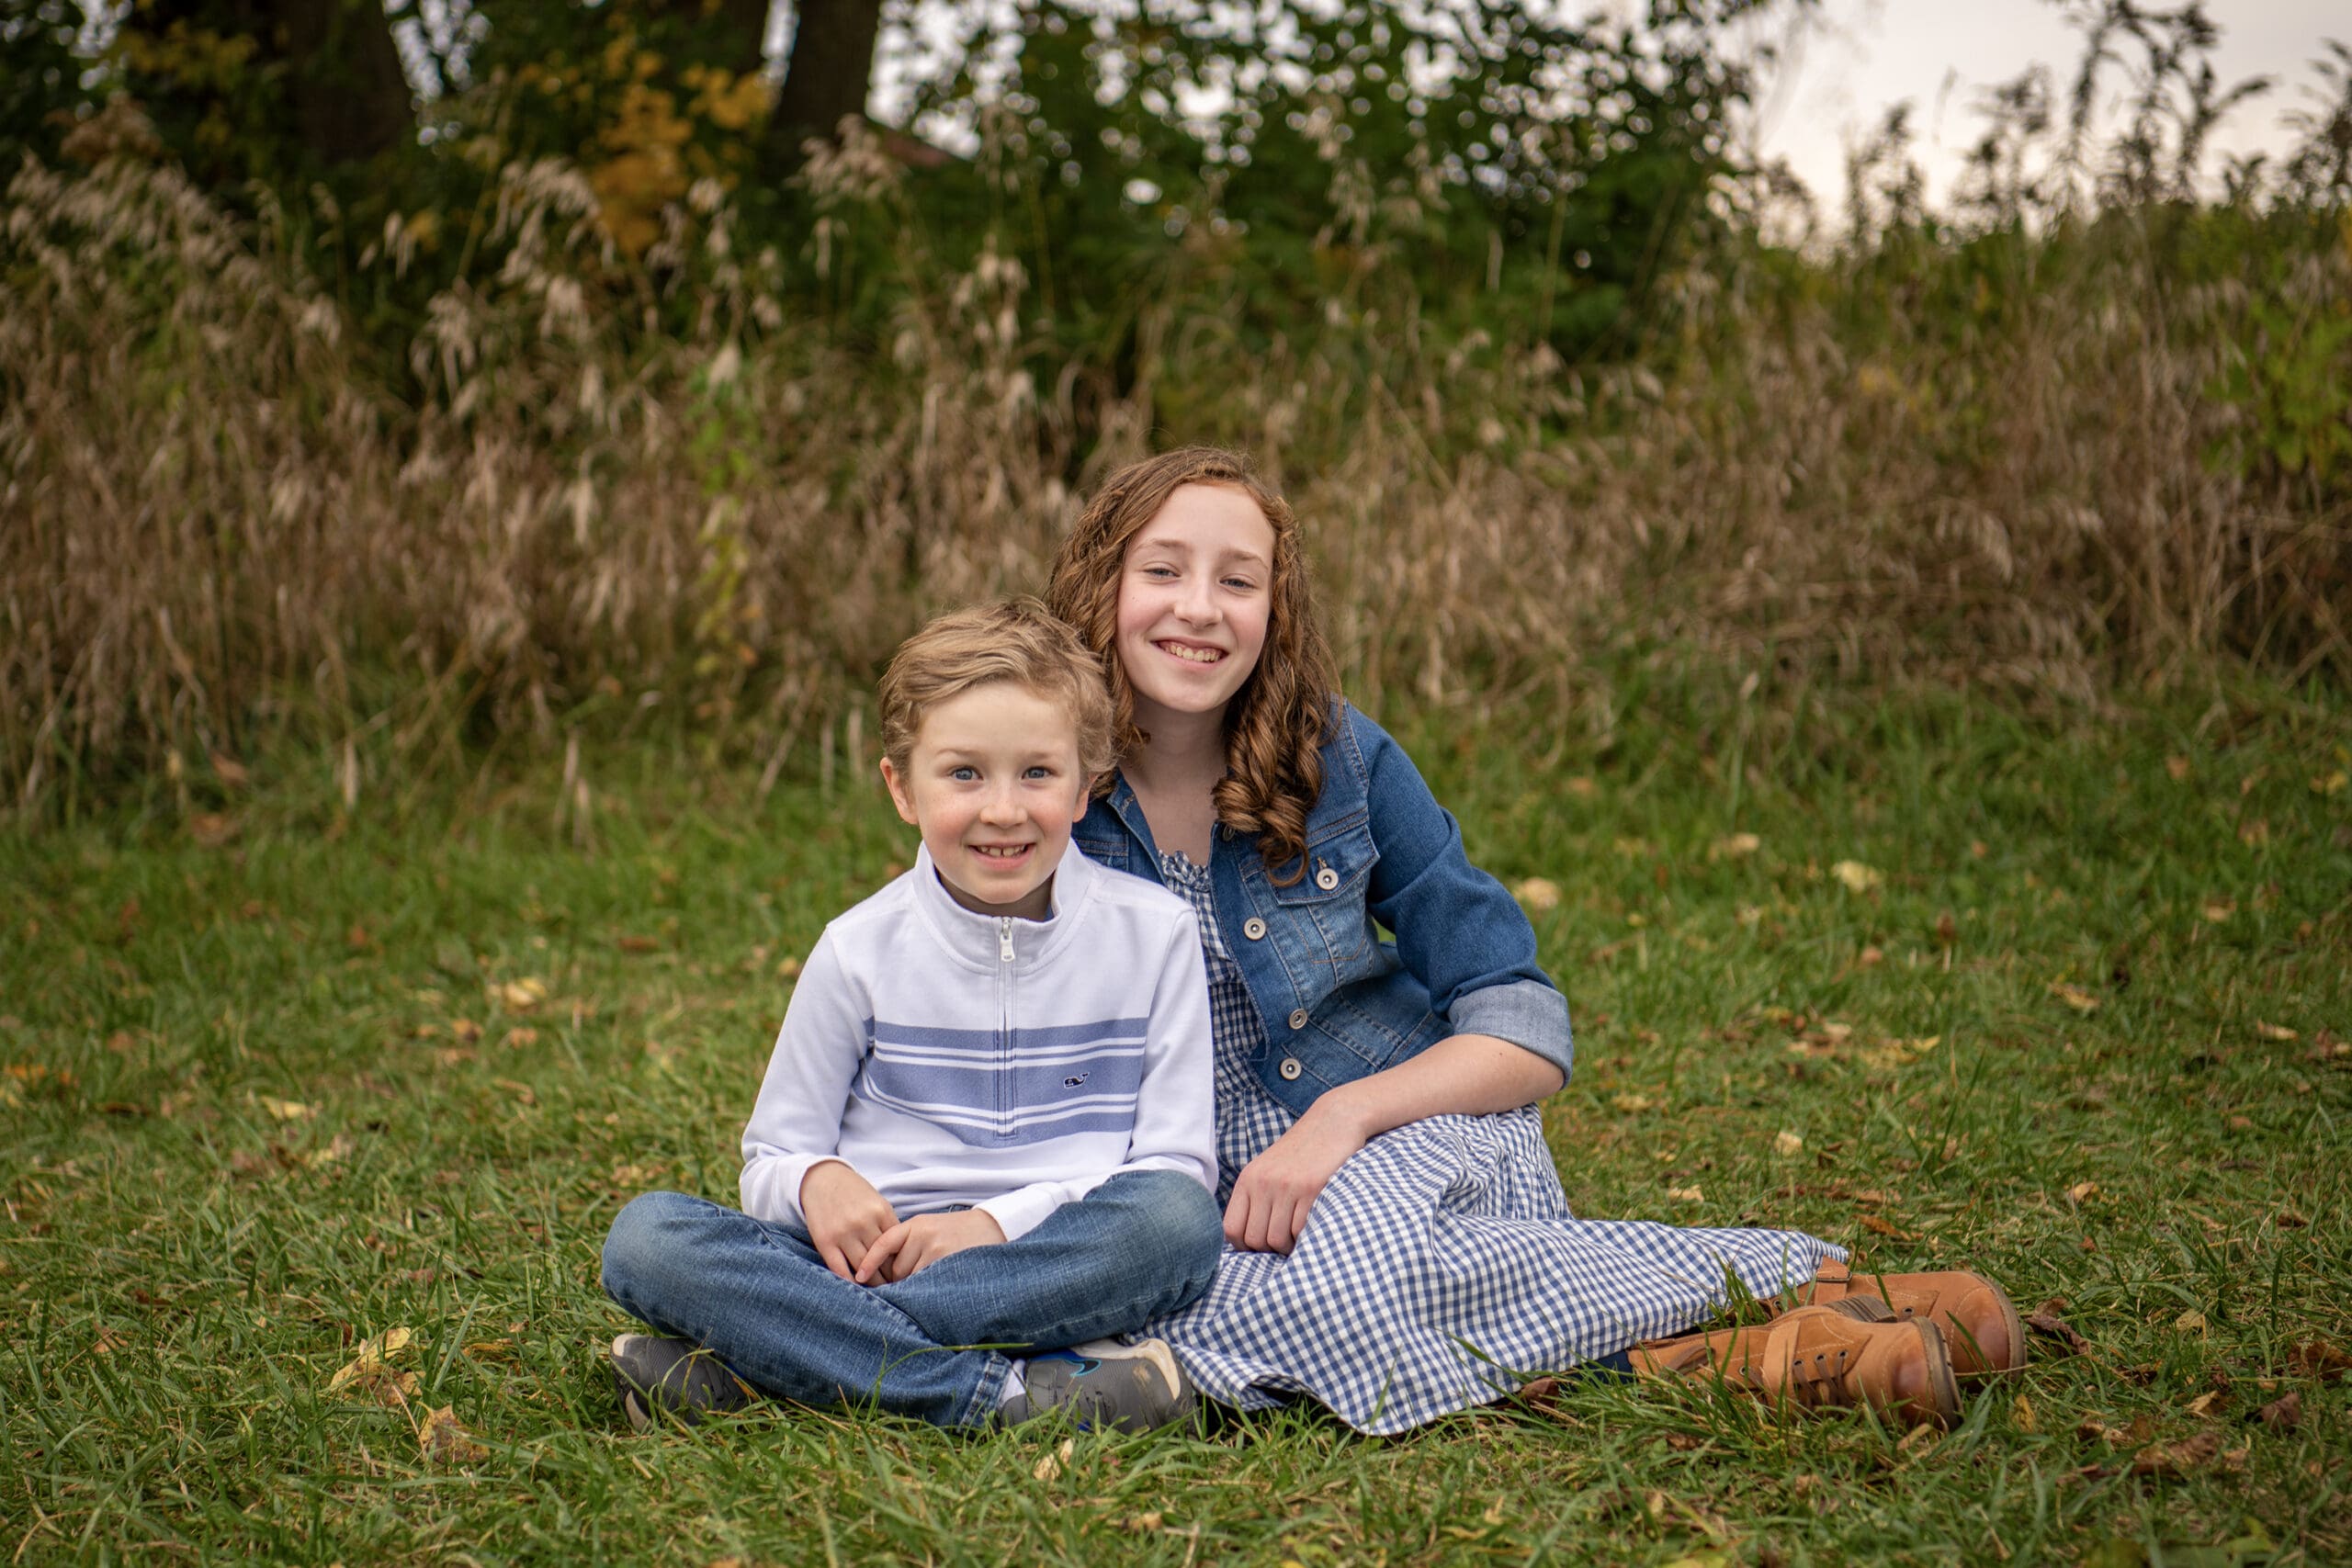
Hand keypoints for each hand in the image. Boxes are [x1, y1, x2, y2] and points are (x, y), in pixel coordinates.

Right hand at [800, 1161, 897, 1280]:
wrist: (822, 1179)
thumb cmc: (854, 1193)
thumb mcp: (877, 1202)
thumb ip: (888, 1225)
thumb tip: (903, 1254)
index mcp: (881, 1211)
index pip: (898, 1246)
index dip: (903, 1263)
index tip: (907, 1275)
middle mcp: (863, 1222)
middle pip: (882, 1259)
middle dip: (890, 1277)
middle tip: (896, 1290)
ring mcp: (843, 1232)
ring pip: (863, 1267)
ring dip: (872, 1282)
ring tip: (879, 1291)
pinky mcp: (825, 1241)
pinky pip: (839, 1268)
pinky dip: (849, 1281)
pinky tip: (856, 1288)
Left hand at [856, 1209, 1005, 1283]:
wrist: (991, 1227)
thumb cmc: (957, 1233)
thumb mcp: (930, 1229)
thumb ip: (909, 1244)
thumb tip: (883, 1272)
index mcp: (916, 1224)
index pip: (884, 1243)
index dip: (869, 1261)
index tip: (859, 1277)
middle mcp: (922, 1234)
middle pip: (895, 1267)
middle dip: (899, 1279)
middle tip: (914, 1281)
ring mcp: (934, 1248)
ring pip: (909, 1278)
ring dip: (913, 1285)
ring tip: (929, 1281)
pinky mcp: (945, 1261)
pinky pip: (924, 1283)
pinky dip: (925, 1289)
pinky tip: (934, 1287)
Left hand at [1223, 1106, 1368, 1253]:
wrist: (1332, 1121)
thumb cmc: (1302, 1153)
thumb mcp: (1269, 1169)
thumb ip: (1256, 1198)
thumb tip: (1247, 1241)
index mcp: (1248, 1179)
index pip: (1231, 1229)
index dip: (1243, 1247)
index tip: (1260, 1247)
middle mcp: (1263, 1182)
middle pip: (1255, 1240)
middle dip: (1270, 1250)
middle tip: (1285, 1242)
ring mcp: (1286, 1185)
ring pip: (1277, 1239)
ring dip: (1289, 1245)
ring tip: (1299, 1234)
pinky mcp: (1311, 1188)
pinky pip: (1301, 1230)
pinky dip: (1306, 1236)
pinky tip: (1311, 1224)